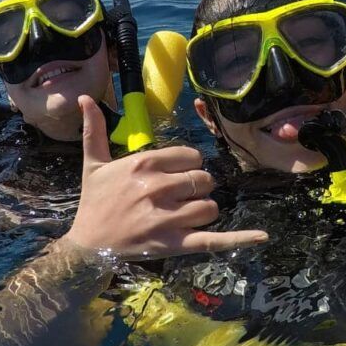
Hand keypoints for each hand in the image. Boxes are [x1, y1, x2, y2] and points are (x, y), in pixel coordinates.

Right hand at [62, 95, 268, 258]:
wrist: (87, 247)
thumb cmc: (94, 203)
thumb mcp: (93, 165)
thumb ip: (94, 130)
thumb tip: (84, 98)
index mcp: (144, 165)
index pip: (191, 156)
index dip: (188, 166)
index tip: (176, 175)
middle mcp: (158, 188)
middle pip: (204, 180)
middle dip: (197, 188)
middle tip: (178, 197)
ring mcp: (167, 218)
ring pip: (210, 206)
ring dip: (203, 210)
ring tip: (183, 215)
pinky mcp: (175, 244)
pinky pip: (214, 240)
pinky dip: (239, 239)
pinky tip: (261, 235)